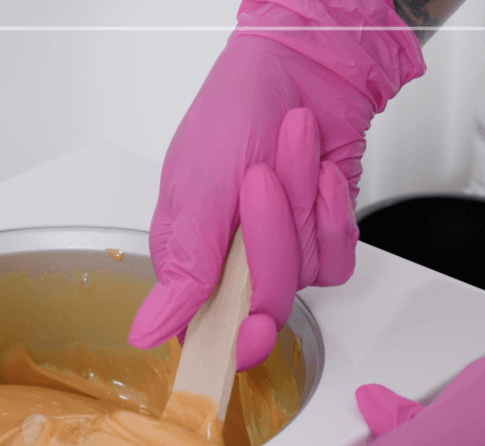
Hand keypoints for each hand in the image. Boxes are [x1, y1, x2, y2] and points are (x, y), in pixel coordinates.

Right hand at [128, 0, 423, 369]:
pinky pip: (336, 256)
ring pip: (304, 274)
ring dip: (301, 202)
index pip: (208, 329)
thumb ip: (184, 265)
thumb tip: (149, 331)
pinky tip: (321, 170)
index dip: (231, 338)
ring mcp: (279, 253)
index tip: (250, 329)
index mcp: (189, 258)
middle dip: (270, 236)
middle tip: (259, 180)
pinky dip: (332, 210)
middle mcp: (233, 264)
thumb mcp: (196, 186)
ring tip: (287, 148)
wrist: (300, 68)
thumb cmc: (233, 111)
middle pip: (266, 301)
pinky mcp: (319, 239)